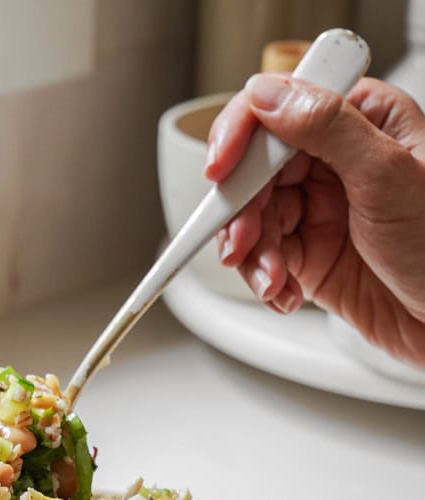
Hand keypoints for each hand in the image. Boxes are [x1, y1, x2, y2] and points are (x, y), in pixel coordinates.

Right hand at [206, 74, 424, 366]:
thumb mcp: (388, 175)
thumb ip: (328, 128)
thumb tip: (270, 95)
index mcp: (360, 123)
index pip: (280, 112)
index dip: (241, 137)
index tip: (221, 169)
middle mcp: (334, 162)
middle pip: (255, 173)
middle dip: (243, 213)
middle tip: (242, 243)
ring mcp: (319, 210)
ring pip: (253, 221)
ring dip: (253, 255)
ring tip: (274, 281)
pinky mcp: (309, 255)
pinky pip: (264, 259)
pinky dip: (264, 280)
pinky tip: (286, 294)